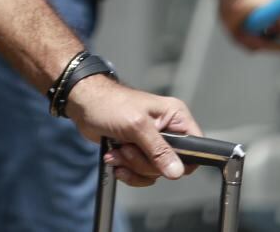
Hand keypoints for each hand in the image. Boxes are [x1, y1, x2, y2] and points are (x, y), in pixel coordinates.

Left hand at [65, 77, 199, 186]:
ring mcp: (152, 143)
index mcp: (175, 117)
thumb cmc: (108, 103)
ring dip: (132, 166)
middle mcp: (168, 131)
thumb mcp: (136, 125)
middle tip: (127, 147)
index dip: (183, 161)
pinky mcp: (138, 152)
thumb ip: (158, 150)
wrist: (82, 105)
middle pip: (172, 165)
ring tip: (117, 150)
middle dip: (145, 162)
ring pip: (155, 172)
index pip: (196, 148)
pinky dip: (126, 170)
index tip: (162, 162)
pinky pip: (141, 174)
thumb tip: (176, 171)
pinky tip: (113, 157)